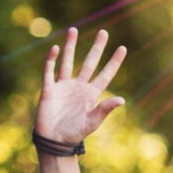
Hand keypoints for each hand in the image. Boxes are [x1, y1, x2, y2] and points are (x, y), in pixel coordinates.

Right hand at [35, 28, 126, 147]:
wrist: (54, 142)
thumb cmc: (74, 134)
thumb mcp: (92, 122)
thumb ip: (105, 109)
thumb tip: (122, 99)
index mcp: (91, 95)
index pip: (105, 75)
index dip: (114, 62)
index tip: (123, 48)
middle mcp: (78, 87)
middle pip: (89, 63)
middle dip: (97, 48)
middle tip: (104, 32)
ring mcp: (63, 86)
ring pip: (68, 62)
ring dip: (71, 46)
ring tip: (74, 30)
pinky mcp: (49, 89)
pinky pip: (50, 71)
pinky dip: (51, 60)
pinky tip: (55, 49)